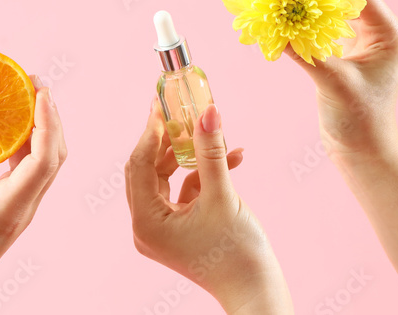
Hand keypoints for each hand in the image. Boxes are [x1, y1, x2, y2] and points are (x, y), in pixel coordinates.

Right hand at [0, 78, 65, 313]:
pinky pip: (32, 166)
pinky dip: (29, 140)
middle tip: (34, 82)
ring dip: (43, 126)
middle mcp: (23, 205)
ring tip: (27, 94)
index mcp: (9, 207)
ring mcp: (22, 206)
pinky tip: (10, 122)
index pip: (42, 160)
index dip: (47, 124)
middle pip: (55, 155)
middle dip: (50, 116)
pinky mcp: (14, 204)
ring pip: (48, 160)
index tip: (41, 93)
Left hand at [125, 102, 292, 313]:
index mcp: (146, 222)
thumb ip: (210, 151)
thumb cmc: (238, 253)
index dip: (151, 132)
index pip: (139, 164)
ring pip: (168, 178)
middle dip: (169, 140)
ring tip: (214, 133)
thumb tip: (207, 112)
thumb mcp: (222, 195)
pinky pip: (184, 192)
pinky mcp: (180, 229)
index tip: (162, 104)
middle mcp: (147, 227)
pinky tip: (233, 157)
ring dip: (191, 155)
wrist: (257, 292)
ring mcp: (163, 230)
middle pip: (149, 170)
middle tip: (181, 111)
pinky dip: (203, 174)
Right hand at [286, 0, 397, 161]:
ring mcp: (363, 42)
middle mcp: (379, 33)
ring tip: (282, 0)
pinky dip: (307, 24)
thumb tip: (273, 26)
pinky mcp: (347, 53)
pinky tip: (285, 21)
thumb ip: (305, 51)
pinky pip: (326, 28)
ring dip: (309, 7)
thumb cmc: (359, 119)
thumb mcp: (332, 81)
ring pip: (334, 12)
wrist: (363, 150)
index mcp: (389, 34)